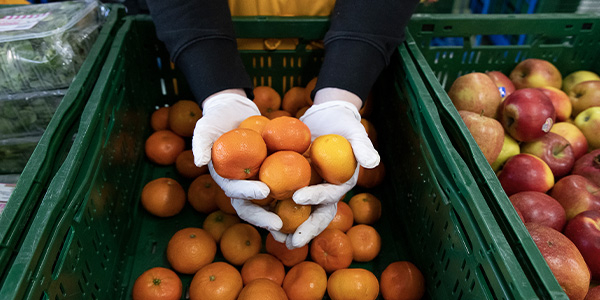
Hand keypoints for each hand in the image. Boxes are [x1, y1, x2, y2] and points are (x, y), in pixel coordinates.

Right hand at [192, 90, 281, 231]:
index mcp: (225, 179)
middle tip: (279, 224)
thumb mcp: (204, 127)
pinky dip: (294, 196)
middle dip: (264, 217)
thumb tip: (199, 163)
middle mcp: (241, 186)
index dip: (247, 193)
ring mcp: (255, 183)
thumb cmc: (216, 118)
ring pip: (268, 205)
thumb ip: (199, 143)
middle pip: (252, 207)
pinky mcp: (270, 177)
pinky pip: (283, 189)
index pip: (235, 191)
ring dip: (280, 217)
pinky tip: (310, 200)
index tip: (264, 191)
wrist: (233, 112)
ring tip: (295, 226)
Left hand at [271, 89, 379, 248]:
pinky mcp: (296, 185)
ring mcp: (310, 191)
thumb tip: (373, 162)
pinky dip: (274, 209)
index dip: (316, 197)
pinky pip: (284, 200)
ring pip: (300, 214)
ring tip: (274, 238)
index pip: (329, 195)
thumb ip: (363, 146)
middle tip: (291, 243)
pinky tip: (259, 215)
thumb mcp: (355, 131)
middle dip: (305, 230)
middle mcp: (326, 192)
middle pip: (317, 216)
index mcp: (340, 185)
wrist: (327, 118)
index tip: (298, 196)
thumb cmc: (344, 124)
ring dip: (288, 228)